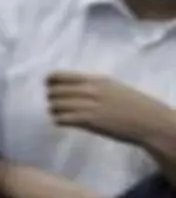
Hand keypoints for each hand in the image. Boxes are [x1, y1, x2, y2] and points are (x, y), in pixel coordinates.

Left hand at [47, 72, 172, 147]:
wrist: (149, 122)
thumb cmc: (133, 105)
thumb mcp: (113, 87)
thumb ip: (93, 86)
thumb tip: (71, 87)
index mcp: (96, 80)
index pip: (60, 76)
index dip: (50, 81)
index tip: (48, 86)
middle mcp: (90, 90)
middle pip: (54, 91)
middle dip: (51, 98)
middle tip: (55, 103)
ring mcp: (89, 106)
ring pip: (55, 105)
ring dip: (54, 110)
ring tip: (59, 114)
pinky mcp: (90, 121)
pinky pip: (63, 118)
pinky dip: (59, 120)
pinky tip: (64, 122)